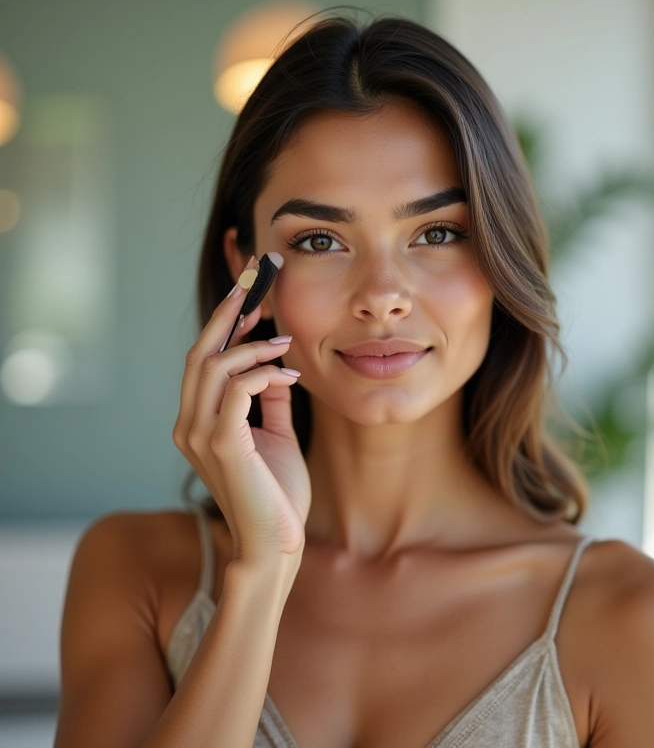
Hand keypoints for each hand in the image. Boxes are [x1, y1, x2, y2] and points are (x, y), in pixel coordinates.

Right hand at [172, 255, 309, 560]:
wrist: (276, 545)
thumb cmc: (276, 494)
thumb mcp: (274, 435)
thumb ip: (268, 400)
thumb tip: (276, 366)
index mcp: (198, 422)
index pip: (203, 361)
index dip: (223, 323)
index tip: (250, 295)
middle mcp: (189, 425)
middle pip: (200, 354)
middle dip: (228, 313)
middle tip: (257, 281)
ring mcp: (200, 435)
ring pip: (214, 366)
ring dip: (252, 345)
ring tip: (286, 341)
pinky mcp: (223, 445)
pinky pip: (238, 389)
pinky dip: (264, 373)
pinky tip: (292, 374)